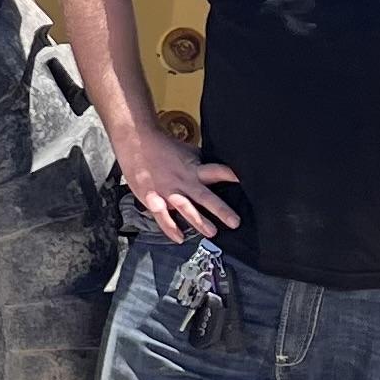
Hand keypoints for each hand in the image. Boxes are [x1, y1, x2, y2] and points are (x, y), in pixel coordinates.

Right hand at [117, 128, 242, 243]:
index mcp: (193, 169)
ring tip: (212, 232)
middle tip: (234, 222)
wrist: (135, 141)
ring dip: (199, 221)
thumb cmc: (161, 145)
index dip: (230, 176)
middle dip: (220, 210)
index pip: (216, 172)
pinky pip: (162, 215)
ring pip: (185, 208)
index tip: (244, 183)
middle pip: (204, 196)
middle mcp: (183, 181)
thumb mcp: (186, 150)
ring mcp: (167, 191)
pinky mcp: (152, 197)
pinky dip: (170, 228)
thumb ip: (200, 163)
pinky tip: (179, 238)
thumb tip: (216, 169)